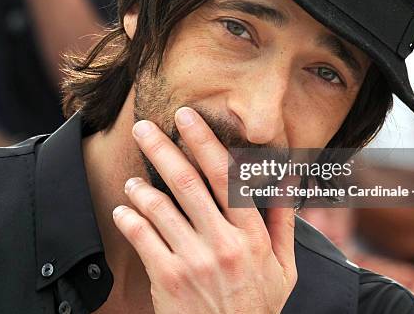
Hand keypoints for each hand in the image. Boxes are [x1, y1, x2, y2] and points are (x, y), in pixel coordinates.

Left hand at [113, 107, 296, 313]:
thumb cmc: (258, 306)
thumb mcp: (284, 267)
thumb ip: (283, 221)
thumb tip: (289, 178)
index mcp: (252, 235)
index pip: (225, 177)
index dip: (203, 142)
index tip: (187, 119)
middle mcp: (222, 243)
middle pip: (186, 183)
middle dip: (161, 148)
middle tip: (142, 128)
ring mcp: (193, 260)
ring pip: (159, 208)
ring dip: (140, 188)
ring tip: (133, 181)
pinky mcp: (168, 278)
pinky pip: (142, 238)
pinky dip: (128, 218)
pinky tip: (124, 210)